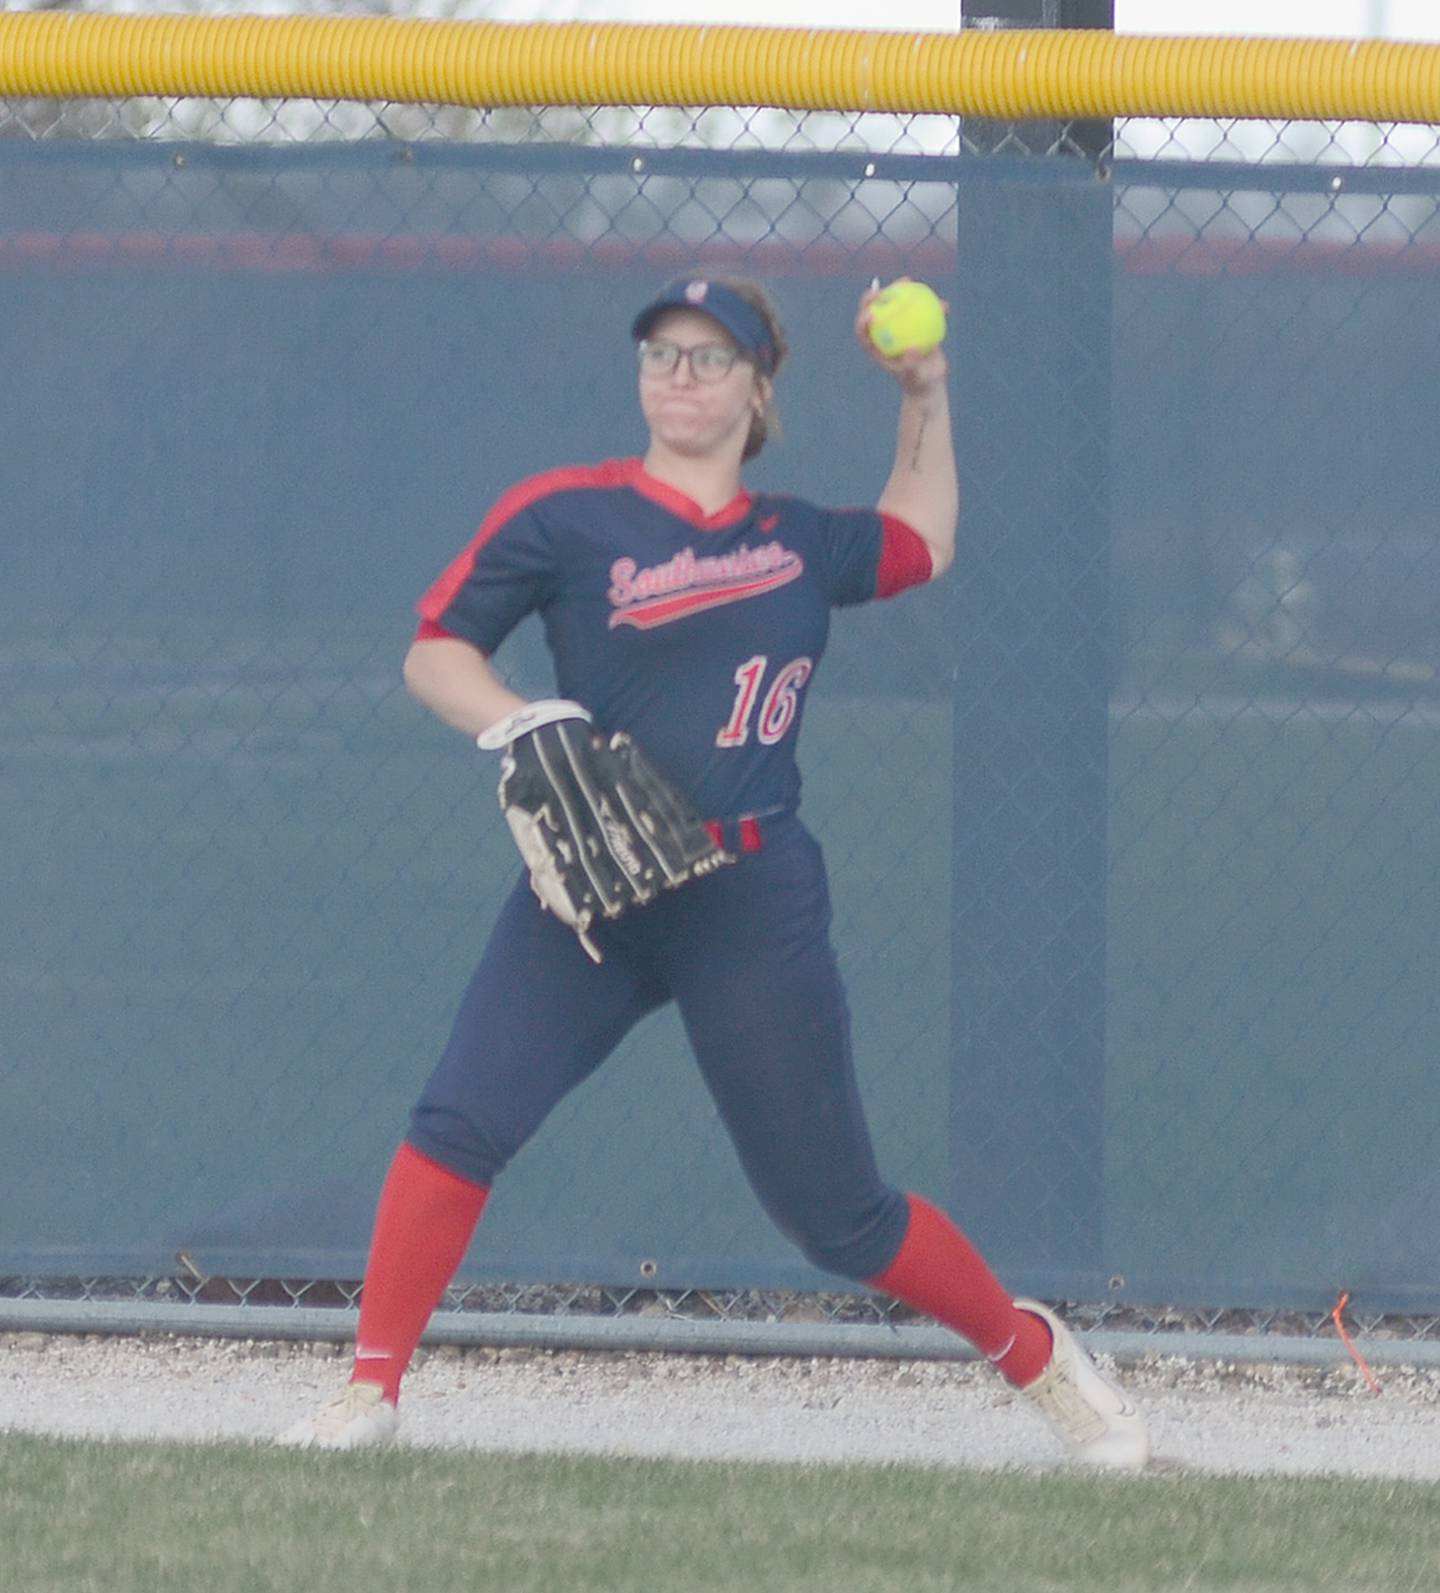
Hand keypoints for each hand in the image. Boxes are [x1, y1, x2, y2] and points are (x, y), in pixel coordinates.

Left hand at [854, 277, 948, 396]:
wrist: (930, 382)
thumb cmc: (918, 383)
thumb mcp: (915, 377)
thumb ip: (911, 365)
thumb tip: (913, 349)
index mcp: (876, 347)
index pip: (863, 332)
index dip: (862, 320)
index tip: (871, 313)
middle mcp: (883, 334)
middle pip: (874, 311)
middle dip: (873, 297)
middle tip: (882, 288)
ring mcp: (898, 327)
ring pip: (895, 304)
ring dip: (899, 289)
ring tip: (908, 280)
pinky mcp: (914, 325)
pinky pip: (918, 309)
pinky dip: (928, 303)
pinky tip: (940, 301)